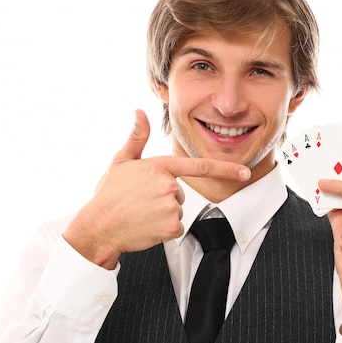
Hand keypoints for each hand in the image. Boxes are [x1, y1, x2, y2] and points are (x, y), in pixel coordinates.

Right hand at [63, 109, 250, 269]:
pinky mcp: (170, 227)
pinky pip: (176, 228)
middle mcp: (169, 185)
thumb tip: (139, 112)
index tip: (244, 172)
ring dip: (163, 214)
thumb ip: (137, 137)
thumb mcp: (121, 161)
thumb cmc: (109, 194)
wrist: (98, 226)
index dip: (225, 169)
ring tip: (140, 213)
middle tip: (141, 202)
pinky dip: (163, 230)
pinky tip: (145, 226)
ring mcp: (171, 207)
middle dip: (165, 198)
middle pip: (180, 193)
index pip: (199, 166)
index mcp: (160, 167)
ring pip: (178, 211)